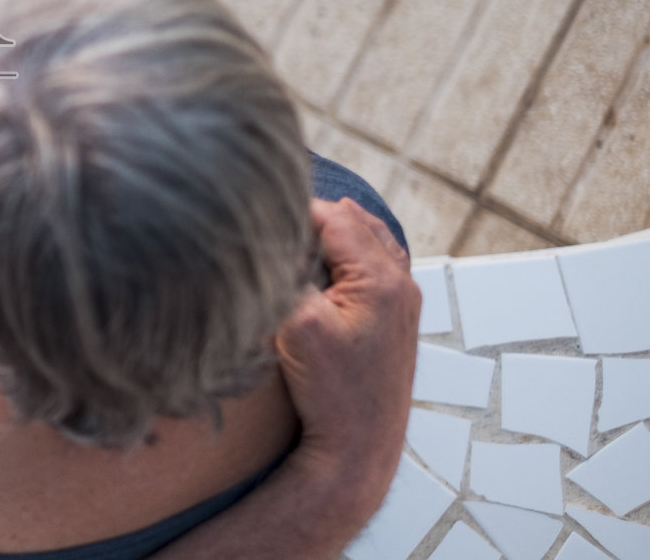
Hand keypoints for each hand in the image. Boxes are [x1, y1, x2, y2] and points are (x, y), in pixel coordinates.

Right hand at [276, 197, 419, 520]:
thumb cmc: (331, 392)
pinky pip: (372, 265)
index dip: (290, 211)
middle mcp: (400, 284)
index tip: (255, 213)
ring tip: (290, 239)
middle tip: (268, 224)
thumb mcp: (296, 324)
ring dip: (329, 236)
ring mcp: (403, 302)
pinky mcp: (395, 319)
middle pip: (351, 224)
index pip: (331, 217)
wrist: (359, 448)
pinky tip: (319, 264)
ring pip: (365, 242)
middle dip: (310, 219)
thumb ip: (286, 272)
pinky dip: (345, 255)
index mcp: (380, 279)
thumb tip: (268, 239)